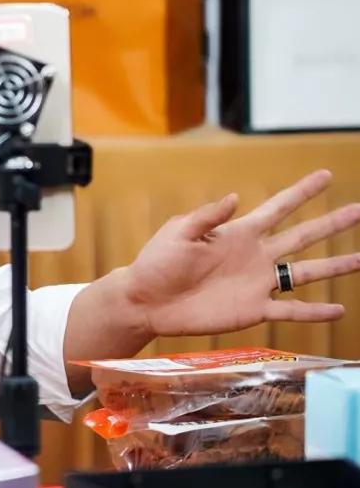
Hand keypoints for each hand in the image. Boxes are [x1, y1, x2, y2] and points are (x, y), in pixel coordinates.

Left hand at [120, 169, 359, 342]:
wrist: (148, 301)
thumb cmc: (158, 263)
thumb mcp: (179, 232)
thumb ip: (207, 216)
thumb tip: (235, 198)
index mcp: (239, 232)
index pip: (279, 207)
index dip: (302, 192)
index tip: (326, 176)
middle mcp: (256, 255)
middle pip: (303, 237)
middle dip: (332, 224)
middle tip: (359, 210)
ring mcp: (257, 283)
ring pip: (305, 273)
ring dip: (335, 267)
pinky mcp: (253, 310)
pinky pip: (290, 311)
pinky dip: (314, 311)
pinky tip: (339, 309)